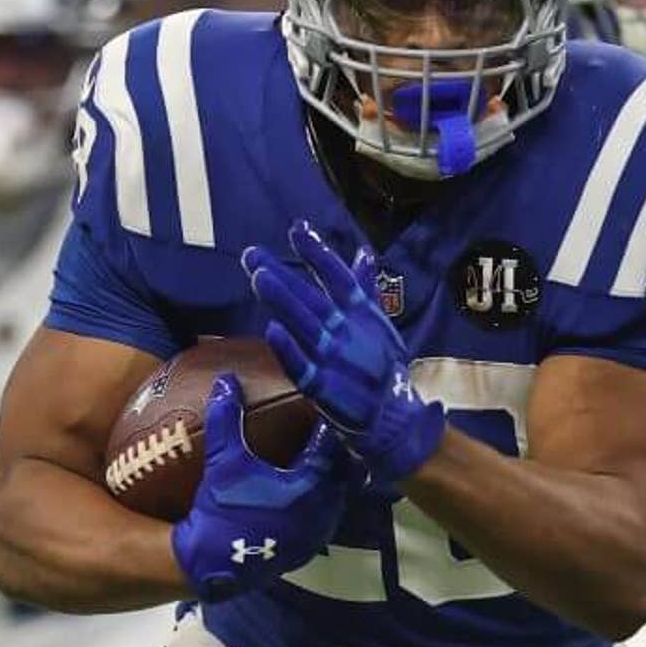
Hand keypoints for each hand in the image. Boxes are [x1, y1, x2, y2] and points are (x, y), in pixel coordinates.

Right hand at [170, 372, 353, 601]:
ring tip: (324, 459)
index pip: (330, 446)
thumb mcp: (223, 461)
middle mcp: (322, 510)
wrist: (211, 562)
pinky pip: (327, 518)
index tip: (321, 410)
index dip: (326, 427)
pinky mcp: (307, 549)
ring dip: (333, 479)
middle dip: (338, 453)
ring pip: (338, 498)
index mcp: (309, 485)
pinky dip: (323, 502)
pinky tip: (309, 492)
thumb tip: (227, 378)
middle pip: (344, 472)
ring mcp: (317, 533)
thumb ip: (226, 419)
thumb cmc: (221, 508)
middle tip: (329, 432)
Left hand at [244, 220, 444, 483]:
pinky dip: (290, 350)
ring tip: (258, 277)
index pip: (338, 277)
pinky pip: (303, 367)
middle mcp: (347, 332)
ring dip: (282, 301)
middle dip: (283, 275)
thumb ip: (364, 287)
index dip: (318, 253)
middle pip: (312, 298)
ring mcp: (335, 360)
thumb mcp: (376, 322)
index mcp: (361, 314)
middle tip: (252, 254)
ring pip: (305, 326)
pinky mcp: (323, 389)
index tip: (297, 229)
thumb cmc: (381, 365)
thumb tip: (363, 252)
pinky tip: (272, 330)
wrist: (393, 417)